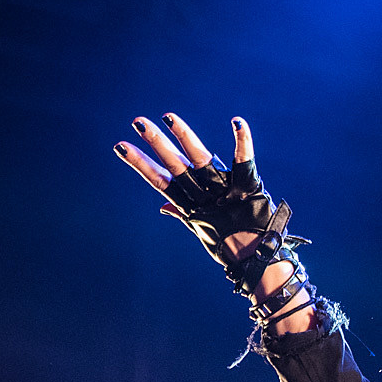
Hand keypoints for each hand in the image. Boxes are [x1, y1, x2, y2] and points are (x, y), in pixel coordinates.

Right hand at [116, 113, 315, 332]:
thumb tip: (164, 206)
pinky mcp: (249, 190)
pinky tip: (237, 122)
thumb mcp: (204, 229)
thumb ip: (183, 213)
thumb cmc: (234, 247)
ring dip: (184, 136)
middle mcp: (205, 197)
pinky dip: (242, 141)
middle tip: (139, 122)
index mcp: (192, 206)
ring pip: (200, 159)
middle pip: (177, 167)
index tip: (121, 146)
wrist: (260, 264)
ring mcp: (225, 192)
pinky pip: (245, 161)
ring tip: (167, 117)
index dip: (142, 164)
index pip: (162, 181)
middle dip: (158, 143)